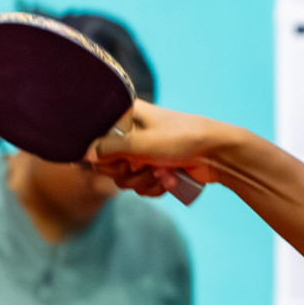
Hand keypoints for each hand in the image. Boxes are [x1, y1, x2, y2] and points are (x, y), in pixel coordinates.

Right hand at [89, 99, 230, 196]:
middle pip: (108, 166)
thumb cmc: (182, 139)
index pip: (95, 141)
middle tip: (144, 165)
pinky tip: (172, 178)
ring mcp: (145, 153)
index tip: (119, 160)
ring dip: (145, 181)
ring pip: (126, 180)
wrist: (218, 155)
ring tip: (165, 171)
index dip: (104, 156)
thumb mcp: (141, 142)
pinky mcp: (157, 169)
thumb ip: (109, 148)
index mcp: (126, 117)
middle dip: (128, 172)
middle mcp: (132, 135)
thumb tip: (85, 155)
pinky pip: (143, 187)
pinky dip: (157, 186)